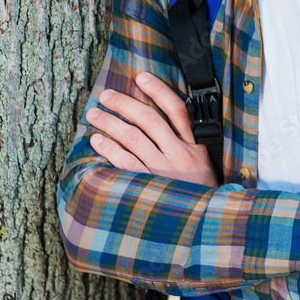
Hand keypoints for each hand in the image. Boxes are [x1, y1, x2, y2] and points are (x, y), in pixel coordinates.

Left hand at [86, 72, 218, 187]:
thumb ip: (188, 141)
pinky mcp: (150, 186)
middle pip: (149, 119)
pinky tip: (97, 140)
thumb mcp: (205, 162)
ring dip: (110, 122)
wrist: (204, 222)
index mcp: (196, 145)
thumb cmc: (201, 190)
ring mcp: (164, 171)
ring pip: (133, 138)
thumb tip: (161, 114)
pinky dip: (109, 149)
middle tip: (106, 95)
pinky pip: (125, 163)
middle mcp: (180, 154)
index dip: (158, 90)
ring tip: (94, 114)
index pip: (178, 109)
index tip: (141, 77)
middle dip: (124, 104)